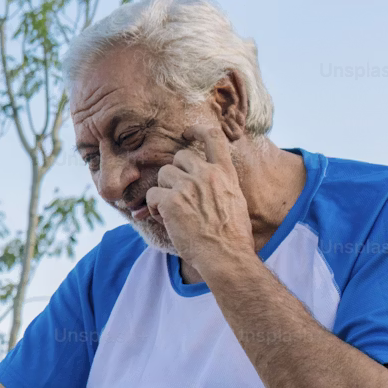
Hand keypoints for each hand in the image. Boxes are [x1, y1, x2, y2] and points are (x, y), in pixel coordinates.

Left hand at [143, 119, 254, 273]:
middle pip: (179, 157)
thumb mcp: (235, 201)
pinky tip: (165, 220)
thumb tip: (207, 179)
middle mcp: (207, 175)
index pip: (213, 137)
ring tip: (172, 212)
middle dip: (174, 174)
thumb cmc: (232, 237)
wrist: (226, 257)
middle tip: (178, 195)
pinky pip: (152, 195)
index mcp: (225, 174)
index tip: (186, 133)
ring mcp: (189, 186)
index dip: (196, 131)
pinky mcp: (172, 200)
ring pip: (163, 174)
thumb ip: (221, 184)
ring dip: (163, 191)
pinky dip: (153, 208)